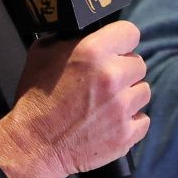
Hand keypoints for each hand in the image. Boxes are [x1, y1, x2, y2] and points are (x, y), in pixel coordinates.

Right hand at [0, 19, 150, 177]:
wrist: (34, 145)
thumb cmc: (35, 98)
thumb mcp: (42, 54)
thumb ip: (68, 39)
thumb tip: (84, 34)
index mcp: (92, 51)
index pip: (130, 33)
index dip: (121, 41)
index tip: (115, 50)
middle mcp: (112, 76)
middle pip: (139, 64)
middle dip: (123, 71)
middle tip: (104, 83)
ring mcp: (122, 107)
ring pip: (143, 92)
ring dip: (128, 96)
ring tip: (106, 104)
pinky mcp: (126, 133)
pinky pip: (142, 120)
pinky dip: (130, 122)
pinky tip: (110, 122)